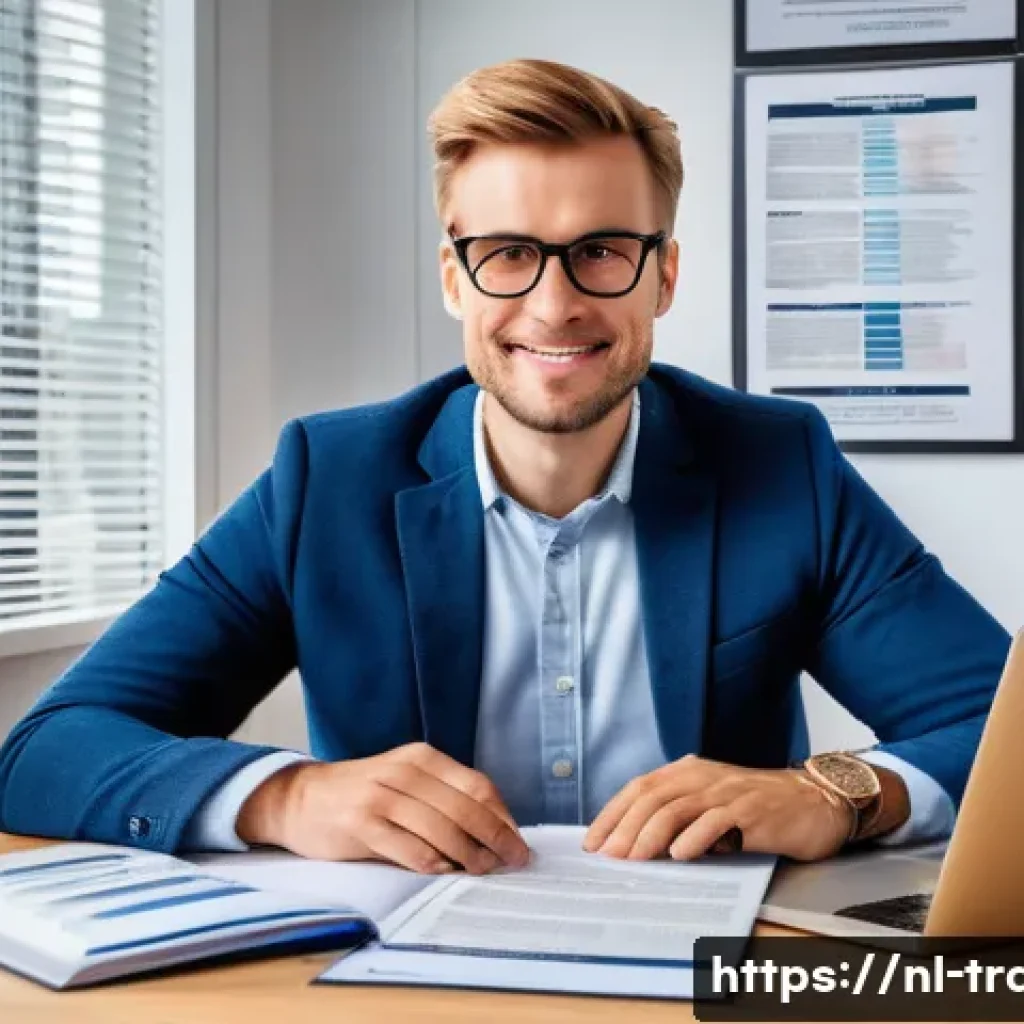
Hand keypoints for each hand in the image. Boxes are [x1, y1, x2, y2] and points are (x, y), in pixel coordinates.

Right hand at [236, 742, 530, 874]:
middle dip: (496, 838)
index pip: (477, 785)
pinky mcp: (361, 823)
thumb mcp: (405, 782)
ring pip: (441, 828)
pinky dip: (432, 863)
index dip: (502, 816)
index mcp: (421, 758)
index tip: (517, 840)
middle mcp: (404, 771)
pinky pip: (408, 848)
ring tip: (483, 871)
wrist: (301, 797)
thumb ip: (443, 799)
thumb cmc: (363, 794)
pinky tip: (444, 873)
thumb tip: (493, 831)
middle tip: (513, 860)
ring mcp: (381, 796)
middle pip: (465, 807)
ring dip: (468, 855)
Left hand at [582, 754, 854, 861]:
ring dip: (651, 835)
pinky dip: (695, 838)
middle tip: (608, 856)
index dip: (612, 813)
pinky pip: (717, 822)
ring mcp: (728, 793)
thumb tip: (633, 844)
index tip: (592, 841)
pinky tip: (680, 854)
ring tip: (633, 859)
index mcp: (689, 771)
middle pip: (652, 797)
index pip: (640, 787)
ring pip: (678, 808)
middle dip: (625, 828)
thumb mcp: (711, 802)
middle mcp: (704, 777)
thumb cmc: (759, 806)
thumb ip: (678, 814)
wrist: (816, 800)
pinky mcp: (753, 812)